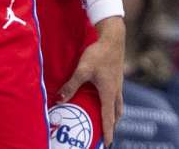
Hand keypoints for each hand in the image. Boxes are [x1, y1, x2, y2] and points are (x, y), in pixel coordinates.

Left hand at [58, 17, 123, 144]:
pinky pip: (117, 97)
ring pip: (119, 105)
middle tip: (107, 135)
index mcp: (108, 93)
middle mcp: (116, 91)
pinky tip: (106, 100)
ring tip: (108, 121)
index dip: (107, 131)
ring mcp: (118, 85)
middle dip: (112, 126)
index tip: (108, 143)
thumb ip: (71, 85)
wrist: (113, 39)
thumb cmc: (98, 54)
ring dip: (114, 115)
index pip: (108, 117)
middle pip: (116, 114)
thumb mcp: (82, 70)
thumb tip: (59, 100)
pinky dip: (113, 104)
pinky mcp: (117, 78)